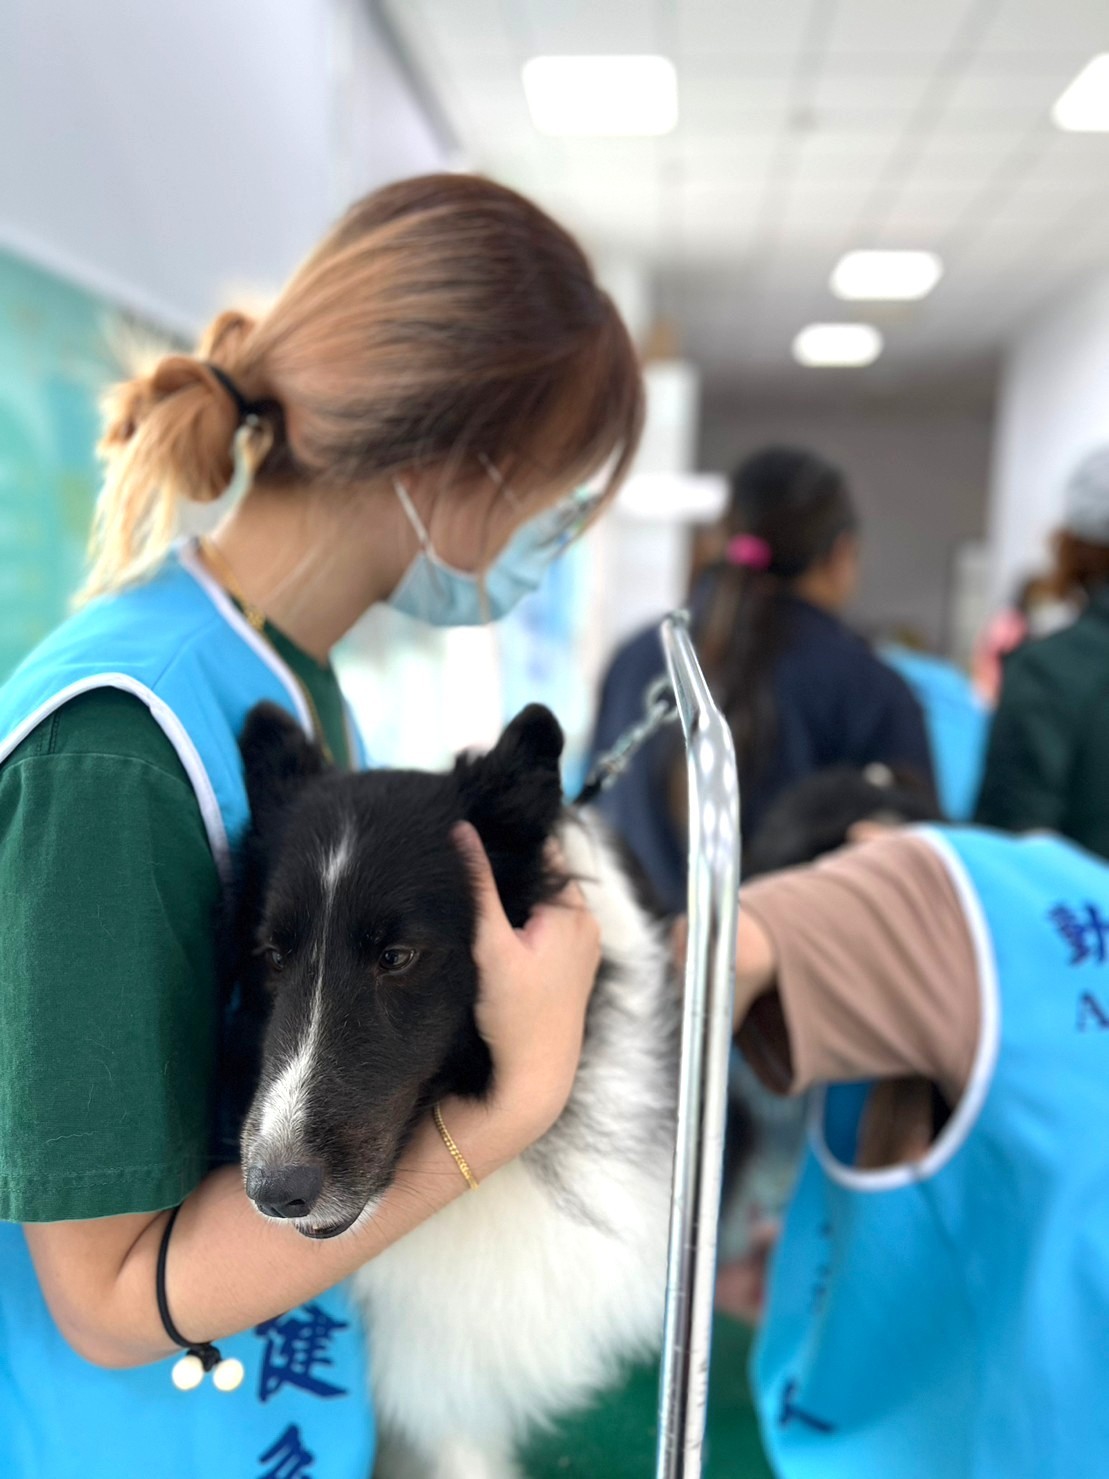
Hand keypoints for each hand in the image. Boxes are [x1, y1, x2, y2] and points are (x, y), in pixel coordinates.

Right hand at [452, 822, 601, 1140]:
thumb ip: (478, 886)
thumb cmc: (514, 1014)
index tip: (477, 836)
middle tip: (471, 864)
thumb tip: (462, 832)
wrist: (534, 1074)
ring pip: (546, 901)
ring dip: (518, 897)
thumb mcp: (491, 945)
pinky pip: (550, 925)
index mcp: (573, 911)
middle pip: (545, 876)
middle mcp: (586, 922)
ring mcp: (584, 944)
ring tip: (479, 893)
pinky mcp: (574, 964)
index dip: (510, 843)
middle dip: (512, 870)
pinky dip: (527, 920)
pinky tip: (499, 929)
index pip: (543, 853)